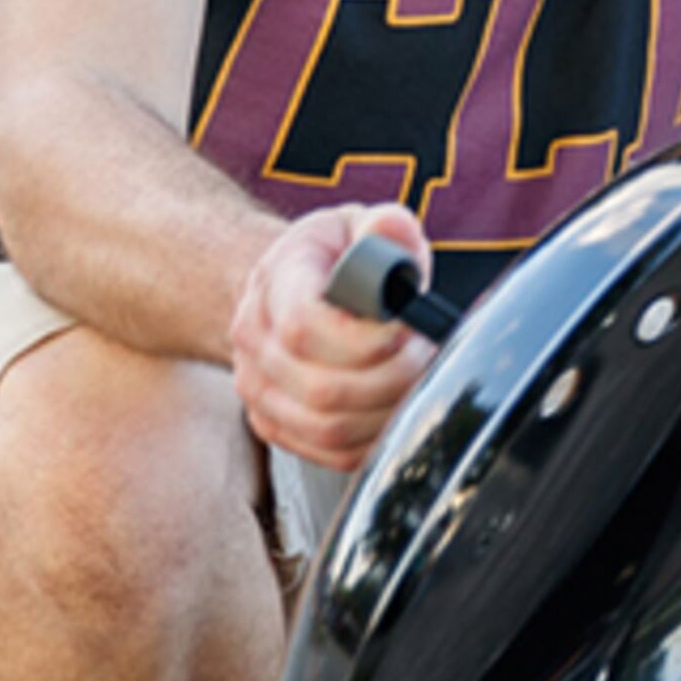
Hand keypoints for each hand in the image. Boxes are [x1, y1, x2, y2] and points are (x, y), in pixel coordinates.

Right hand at [231, 202, 436, 471]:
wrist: (288, 291)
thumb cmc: (333, 259)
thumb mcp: (358, 226)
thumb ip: (383, 227)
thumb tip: (391, 229)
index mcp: (274, 284)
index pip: (305, 327)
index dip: (367, 340)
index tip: (408, 328)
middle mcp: (254, 340)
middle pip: (322, 389)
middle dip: (392, 379)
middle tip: (425, 355)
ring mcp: (258, 388)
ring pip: (326, 428)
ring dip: (387, 412)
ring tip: (416, 380)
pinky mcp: (274, 424)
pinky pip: (329, 454)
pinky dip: (374, 440)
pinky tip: (397, 410)